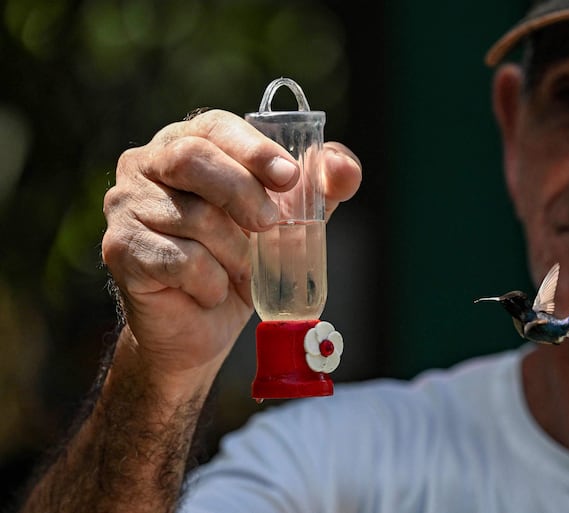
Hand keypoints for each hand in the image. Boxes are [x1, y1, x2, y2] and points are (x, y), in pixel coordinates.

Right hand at [101, 109, 360, 385]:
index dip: (254, 149)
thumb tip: (345, 169)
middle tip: (271, 225)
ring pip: (192, 216)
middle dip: (243, 193)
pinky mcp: (119, 247)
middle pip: (192, 159)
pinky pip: (179, 259)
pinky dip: (210, 281)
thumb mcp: (289, 221)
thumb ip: (320, 190)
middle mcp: (147, 164)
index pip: (216, 126)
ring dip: (234, 252)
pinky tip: (211, 291)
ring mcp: (125, 204)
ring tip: (240, 270)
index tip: (290, 177)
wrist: (201, 326)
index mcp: (188, 143)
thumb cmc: (242, 261)